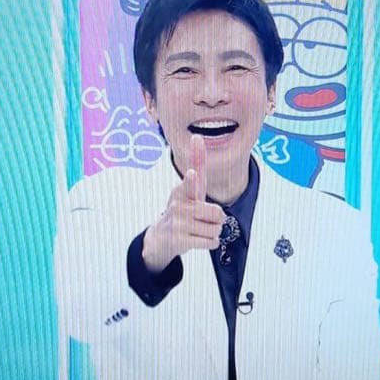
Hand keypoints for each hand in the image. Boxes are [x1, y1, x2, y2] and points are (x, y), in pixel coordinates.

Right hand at [142, 134, 224, 272]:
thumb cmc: (182, 209)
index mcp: (182, 191)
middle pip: (218, 213)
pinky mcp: (179, 240)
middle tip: (204, 220)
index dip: (192, 180)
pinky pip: (211, 243)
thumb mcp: (189, 188)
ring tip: (198, 230)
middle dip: (217, 220)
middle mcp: (178, 206)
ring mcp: (178, 224)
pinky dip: (210, 243)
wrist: (161, 238)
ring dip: (213, 233)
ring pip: (216, 229)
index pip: (190, 183)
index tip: (192, 174)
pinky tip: (198, 240)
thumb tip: (197, 136)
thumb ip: (196, 164)